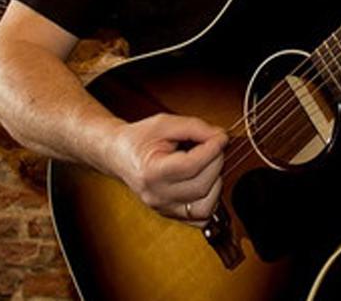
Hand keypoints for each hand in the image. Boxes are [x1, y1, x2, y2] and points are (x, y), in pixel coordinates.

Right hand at [105, 113, 227, 227]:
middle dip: (216, 162)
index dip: (212, 150)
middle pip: (201, 186)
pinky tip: (206, 180)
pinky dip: (211, 200)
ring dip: (216, 182)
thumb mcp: (165, 123)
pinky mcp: (171, 214)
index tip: (221, 137)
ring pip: (204, 207)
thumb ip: (194, 127)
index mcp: (150, 172)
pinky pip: (201, 218)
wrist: (119, 154)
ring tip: (208, 164)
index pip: (191, 166)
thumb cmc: (139, 139)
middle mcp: (156, 196)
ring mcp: (163, 209)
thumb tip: (220, 136)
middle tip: (213, 145)